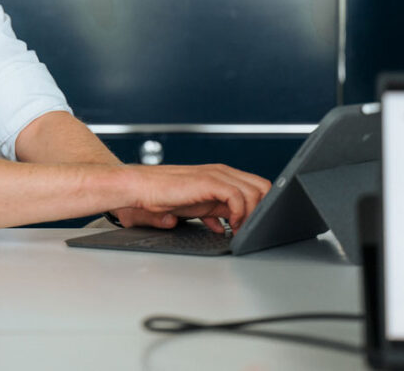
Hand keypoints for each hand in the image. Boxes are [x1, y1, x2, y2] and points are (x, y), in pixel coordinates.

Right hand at [110, 164, 270, 231]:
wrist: (140, 188)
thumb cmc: (162, 197)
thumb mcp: (196, 206)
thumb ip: (214, 212)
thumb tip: (224, 226)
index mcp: (221, 177)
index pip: (257, 187)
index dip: (260, 208)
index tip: (252, 227)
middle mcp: (222, 172)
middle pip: (263, 187)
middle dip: (262, 211)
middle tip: (250, 230)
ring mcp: (217, 174)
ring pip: (256, 191)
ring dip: (252, 214)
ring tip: (239, 231)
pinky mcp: (208, 181)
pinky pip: (238, 196)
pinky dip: (239, 213)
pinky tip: (229, 226)